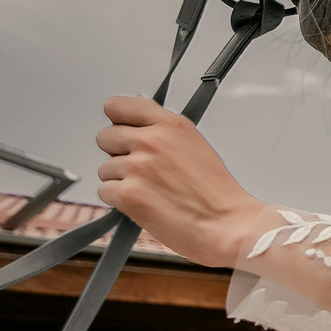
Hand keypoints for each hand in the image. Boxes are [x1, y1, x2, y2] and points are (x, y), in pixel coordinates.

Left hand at [94, 97, 278, 268]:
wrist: (226, 223)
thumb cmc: (216, 192)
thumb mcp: (194, 145)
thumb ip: (163, 133)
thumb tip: (137, 130)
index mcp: (170, 125)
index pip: (118, 106)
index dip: (119, 121)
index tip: (125, 130)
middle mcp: (151, 141)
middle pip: (105, 137)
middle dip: (117, 153)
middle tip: (139, 168)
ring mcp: (137, 167)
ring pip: (104, 168)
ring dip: (120, 180)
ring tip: (149, 190)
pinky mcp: (128, 194)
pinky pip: (105, 192)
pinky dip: (120, 201)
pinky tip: (144, 203)